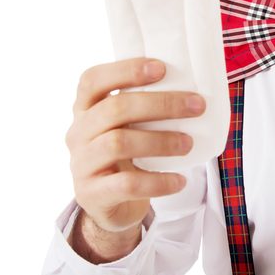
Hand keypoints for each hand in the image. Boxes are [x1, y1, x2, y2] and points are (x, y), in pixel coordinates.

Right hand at [64, 57, 205, 234]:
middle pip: (114, 109)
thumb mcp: (127, 127)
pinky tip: (179, 180)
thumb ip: (144, 109)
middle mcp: (78, 133)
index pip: (93, 80)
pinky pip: (128, 184)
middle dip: (160, 104)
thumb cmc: (126, 156)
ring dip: (160, 141)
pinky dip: (158, 181)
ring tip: (188, 143)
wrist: (109, 206)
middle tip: (196, 106)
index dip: (125, 70)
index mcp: (85, 109)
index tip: (161, 68)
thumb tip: (193, 93)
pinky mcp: (92, 193)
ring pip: (118, 143)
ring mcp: (81, 164)